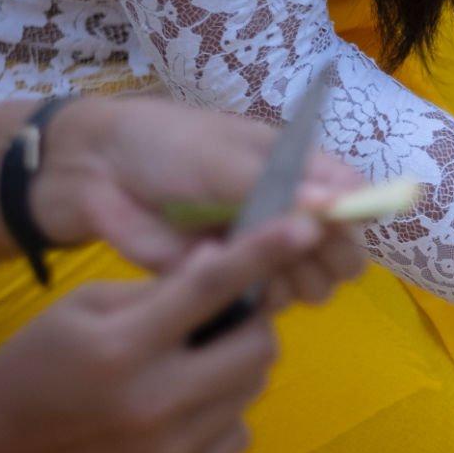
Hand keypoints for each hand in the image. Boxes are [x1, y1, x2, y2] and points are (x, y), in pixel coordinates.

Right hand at [0, 224, 312, 452]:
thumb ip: (157, 291)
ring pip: (251, 391)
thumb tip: (223, 265)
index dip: (262, 252)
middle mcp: (154, 402)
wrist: (0, 451)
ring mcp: (170, 450)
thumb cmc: (39, 363)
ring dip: (236, 368)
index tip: (305, 226)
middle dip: (252, 325)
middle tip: (224, 322)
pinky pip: (238, 434)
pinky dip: (223, 413)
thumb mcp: (84, 308)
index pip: (209, 289)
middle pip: (256, 349)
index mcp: (123, 347)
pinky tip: (183, 409)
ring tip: (193, 367)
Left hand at [30, 95, 366, 304]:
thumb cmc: (166, 147)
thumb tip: (340, 205)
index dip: (354, 218)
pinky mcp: (232, 281)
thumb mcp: (222, 160)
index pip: (355, 198)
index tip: (330, 225)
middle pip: (343, 253)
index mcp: (299, 168)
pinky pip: (268, 304)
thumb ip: (280, 188)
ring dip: (298, 284)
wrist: (98, 175)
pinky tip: (239, 287)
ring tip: (264, 271)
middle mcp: (291, 211)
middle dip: (328, 259)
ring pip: (313, 286)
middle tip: (295, 252)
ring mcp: (263, 249)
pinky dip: (261, 301)